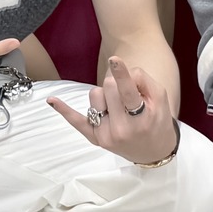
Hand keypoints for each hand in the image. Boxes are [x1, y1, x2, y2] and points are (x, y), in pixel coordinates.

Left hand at [48, 56, 179, 165]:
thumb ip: (144, 80)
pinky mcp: (94, 138)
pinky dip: (64, 110)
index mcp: (141, 118)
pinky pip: (76, 121)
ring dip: (105, 95)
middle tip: (128, 95)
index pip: (128, 93)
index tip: (114, 60)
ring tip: (118, 106)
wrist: (153, 151)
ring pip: (95, 95)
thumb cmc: (157, 121)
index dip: (121, 74)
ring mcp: (105, 135)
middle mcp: (121, 129)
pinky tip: (51, 100)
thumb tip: (123, 70)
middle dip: (117, 84)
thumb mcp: (161, 98)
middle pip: (109, 87)